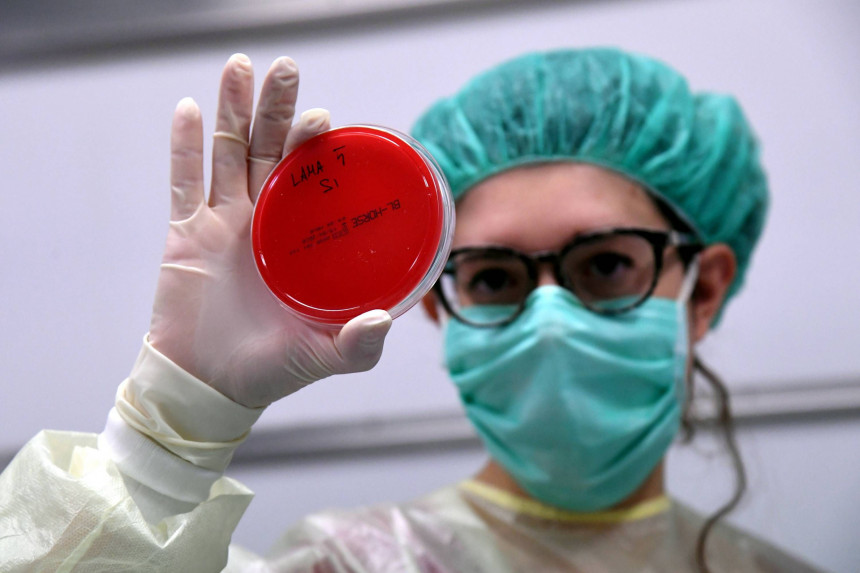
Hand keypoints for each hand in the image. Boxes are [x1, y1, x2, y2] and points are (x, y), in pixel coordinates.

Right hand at [148, 54, 391, 407]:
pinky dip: (183, 146)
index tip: (326, 119)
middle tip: (287, 69)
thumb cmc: (274, 370)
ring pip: (228, 153)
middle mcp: (266, 222)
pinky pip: (183, 182)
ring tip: (240, 67)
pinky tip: (187, 108)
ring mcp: (225, 223)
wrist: (211, 387)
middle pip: (270, 151)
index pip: (311, 181)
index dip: (317, 147)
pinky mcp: (186, 234)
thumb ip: (357, 344)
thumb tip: (384, 320)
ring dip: (233, 110)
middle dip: (277, 109)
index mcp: (302, 240)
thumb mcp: (324, 356)